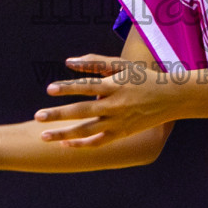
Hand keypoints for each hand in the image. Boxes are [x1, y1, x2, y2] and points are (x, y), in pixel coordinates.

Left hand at [36, 54, 172, 146]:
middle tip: (37, 116)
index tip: (49, 89)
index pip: (87, 87)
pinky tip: (64, 144)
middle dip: (58, 114)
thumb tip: (68, 61)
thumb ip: (95, 62)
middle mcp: (115, 105)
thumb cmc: (142, 78)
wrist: (171, 98)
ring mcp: (118, 122)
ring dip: (63, 134)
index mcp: (115, 86)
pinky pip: (98, 142)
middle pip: (82, 111)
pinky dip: (81, 145)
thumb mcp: (122, 65)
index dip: (68, 88)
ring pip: (86, 131)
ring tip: (43, 136)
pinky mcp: (121, 134)